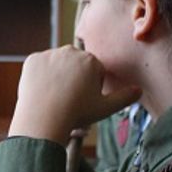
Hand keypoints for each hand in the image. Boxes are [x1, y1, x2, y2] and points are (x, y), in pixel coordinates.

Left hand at [9, 45, 140, 142]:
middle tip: (69, 100)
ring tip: (55, 97)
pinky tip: (42, 91)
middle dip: (75, 78)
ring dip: (58, 76)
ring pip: (57, 64)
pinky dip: (40, 76)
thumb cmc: (76, 114)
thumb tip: (139, 90)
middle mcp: (70, 51)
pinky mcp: (32, 59)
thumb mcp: (105, 108)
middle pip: (76, 65)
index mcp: (91, 60)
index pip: (94, 71)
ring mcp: (49, 54)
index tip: (83, 101)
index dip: (91, 88)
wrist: (43, 119)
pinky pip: (39, 66)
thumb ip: (124, 98)